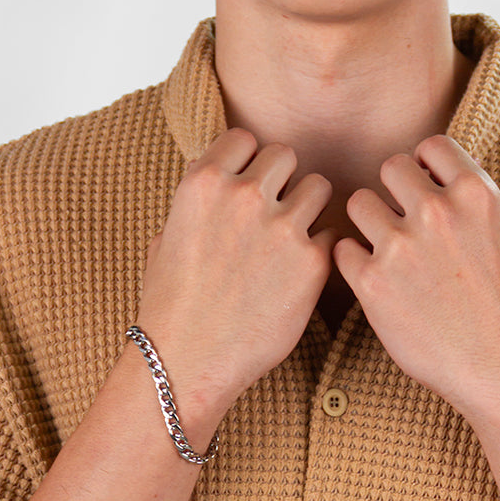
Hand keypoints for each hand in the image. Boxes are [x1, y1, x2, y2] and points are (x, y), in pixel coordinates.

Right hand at [136, 128, 333, 429]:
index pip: (245, 139)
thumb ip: (199, 199)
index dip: (248, 161)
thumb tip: (217, 175)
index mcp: (203, 182)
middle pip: (286, 155)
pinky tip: (300, 272)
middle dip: (282, 180)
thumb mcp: (167, 235)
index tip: (247, 185)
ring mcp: (281, 227)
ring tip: (291, 237)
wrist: (187, 361)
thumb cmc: (171, 303)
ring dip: (308, 207)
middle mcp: (243, 196)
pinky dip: (321, 249)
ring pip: (318, 186)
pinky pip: (332, 234)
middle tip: (273, 212)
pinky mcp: (312, 262)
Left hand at [333, 135, 499, 420]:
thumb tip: (451, 170)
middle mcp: (438, 211)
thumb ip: (475, 202)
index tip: (427, 187)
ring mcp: (402, 245)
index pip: (432, 146)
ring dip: (369, 223)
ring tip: (386, 250)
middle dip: (394, 191)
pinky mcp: (372, 281)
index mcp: (476, 194)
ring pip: (359, 202)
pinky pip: (343, 248)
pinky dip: (354, 262)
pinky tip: (375, 279)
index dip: (427, 165)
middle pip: (390, 167)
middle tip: (403, 220)